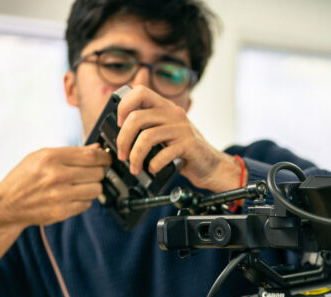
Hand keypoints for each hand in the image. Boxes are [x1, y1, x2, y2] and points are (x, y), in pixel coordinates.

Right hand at [0, 145, 110, 276]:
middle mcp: (56, 176)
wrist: (7, 204)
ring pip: (96, 190)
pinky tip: (71, 196)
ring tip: (80, 185)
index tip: (107, 159)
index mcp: (51, 157)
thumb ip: (70, 153)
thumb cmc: (25, 177)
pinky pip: (87, 204)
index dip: (104, 158)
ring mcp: (60, 195)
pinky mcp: (62, 211)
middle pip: (97, 173)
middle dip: (97, 172)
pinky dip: (83, 200)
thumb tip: (97, 150)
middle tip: (90, 173)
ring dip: (92, 187)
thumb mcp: (41, 156)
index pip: (91, 156)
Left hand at [114, 85, 240, 192]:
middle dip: (123, 139)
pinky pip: (163, 153)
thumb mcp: (166, 133)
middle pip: (136, 118)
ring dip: (135, 156)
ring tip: (135, 167)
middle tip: (122, 155)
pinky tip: (153, 169)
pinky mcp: (189, 144)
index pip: (139, 91)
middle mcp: (174, 113)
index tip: (119, 124)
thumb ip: (149, 127)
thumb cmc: (185, 151)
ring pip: (146, 137)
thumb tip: (120, 132)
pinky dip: (153, 164)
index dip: (124, 106)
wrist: (211, 166)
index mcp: (166, 107)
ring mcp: (182, 128)